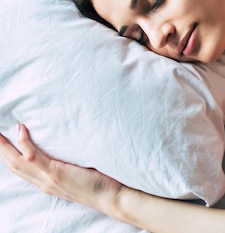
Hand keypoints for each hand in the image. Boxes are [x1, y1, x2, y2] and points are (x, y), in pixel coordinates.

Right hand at [0, 124, 122, 212]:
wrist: (112, 197)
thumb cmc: (100, 183)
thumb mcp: (78, 173)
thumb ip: (67, 165)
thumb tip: (68, 147)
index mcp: (46, 183)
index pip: (20, 169)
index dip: (8, 154)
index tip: (2, 141)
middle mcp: (43, 183)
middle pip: (12, 165)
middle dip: (0, 148)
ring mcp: (48, 179)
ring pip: (17, 161)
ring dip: (4, 145)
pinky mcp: (56, 174)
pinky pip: (33, 157)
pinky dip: (25, 142)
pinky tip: (21, 129)